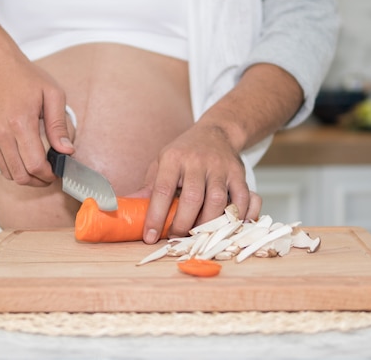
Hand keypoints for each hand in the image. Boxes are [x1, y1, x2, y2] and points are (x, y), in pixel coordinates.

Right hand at [0, 53, 73, 185]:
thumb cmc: (26, 78)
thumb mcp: (53, 95)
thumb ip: (59, 126)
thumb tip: (67, 151)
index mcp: (20, 123)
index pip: (34, 165)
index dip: (48, 175)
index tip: (56, 173)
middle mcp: (0, 133)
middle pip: (19, 175)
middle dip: (37, 181)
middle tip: (49, 175)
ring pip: (6, 172)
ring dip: (24, 176)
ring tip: (37, 168)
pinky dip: (11, 165)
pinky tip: (22, 156)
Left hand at [140, 124, 261, 243]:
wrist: (216, 132)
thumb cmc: (184, 152)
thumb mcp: (161, 162)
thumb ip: (149, 186)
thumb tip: (128, 206)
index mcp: (173, 159)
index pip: (162, 190)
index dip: (155, 216)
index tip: (150, 236)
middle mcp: (197, 162)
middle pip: (192, 198)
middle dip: (183, 224)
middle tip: (176, 238)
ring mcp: (220, 168)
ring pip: (218, 201)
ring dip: (208, 224)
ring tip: (198, 235)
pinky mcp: (238, 174)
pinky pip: (242, 199)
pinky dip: (236, 217)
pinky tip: (226, 228)